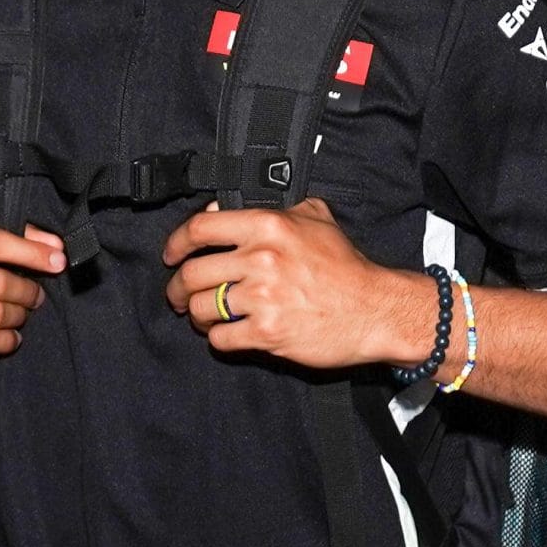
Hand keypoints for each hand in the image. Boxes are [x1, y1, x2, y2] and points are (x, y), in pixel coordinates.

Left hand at [162, 198, 419, 368]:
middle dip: (178, 289)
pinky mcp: (267, 333)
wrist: (375, 310)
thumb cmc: (346, 267)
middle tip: (179, 296)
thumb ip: (274, 208)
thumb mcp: (316, 218)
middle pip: (192, 274)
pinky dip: (218, 338)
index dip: (176, 243)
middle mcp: (261, 259)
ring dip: (197, 315)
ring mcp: (262, 298)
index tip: (171, 255)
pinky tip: (228, 334)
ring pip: (201, 308)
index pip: (199, 229)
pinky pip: (220, 338)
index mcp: (268, 226)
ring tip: (205, 317)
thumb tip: (225, 209)